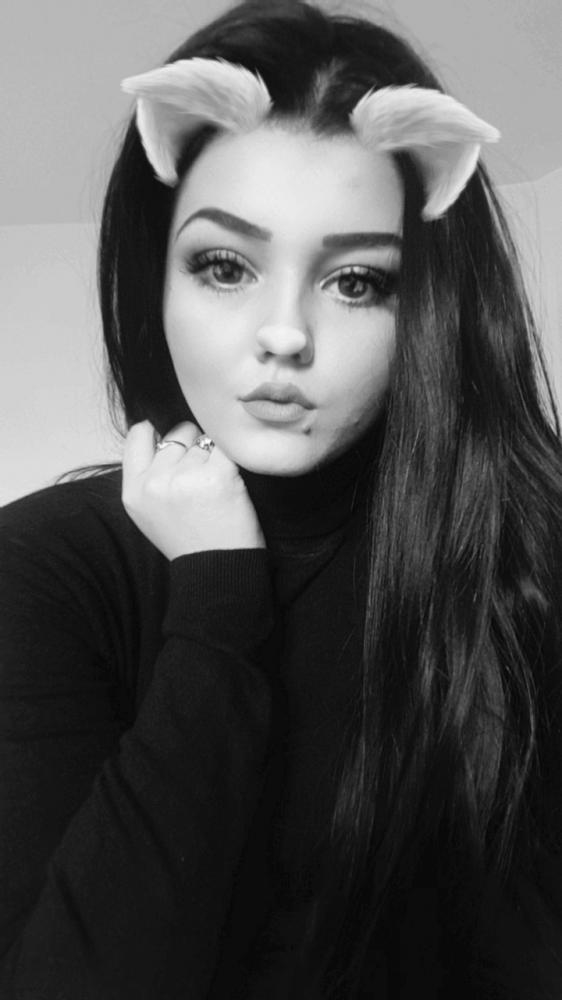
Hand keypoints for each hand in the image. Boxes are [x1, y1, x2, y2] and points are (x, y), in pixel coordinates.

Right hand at [122, 420, 265, 559]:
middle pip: (178, 434)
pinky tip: (231, 485)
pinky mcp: (219, 475)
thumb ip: (147, 475)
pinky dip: (233, 462)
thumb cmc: (189, 541)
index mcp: (134, 491)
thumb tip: (156, 430)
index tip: (175, 445)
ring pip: (205, 441)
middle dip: (193, 447)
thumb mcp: (148, 513)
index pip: (138, 434)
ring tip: (215, 490)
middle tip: (201, 480)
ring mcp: (187, 477)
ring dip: (215, 457)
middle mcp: (155, 482)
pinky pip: (228, 450)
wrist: (218, 571)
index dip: (159, 433)